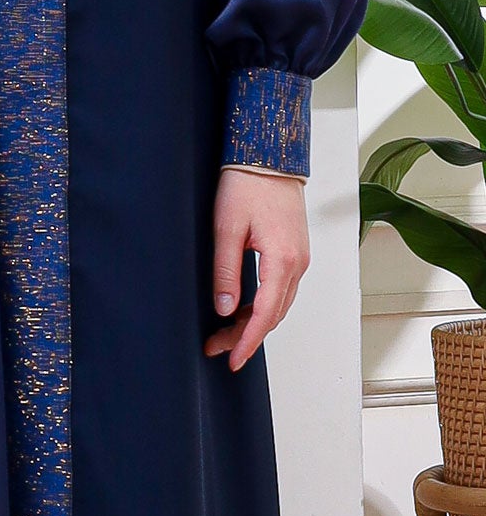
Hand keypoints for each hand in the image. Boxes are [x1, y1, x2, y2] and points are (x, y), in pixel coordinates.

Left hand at [204, 169, 309, 371]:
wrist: (269, 156)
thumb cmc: (246, 184)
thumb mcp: (226, 229)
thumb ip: (226, 272)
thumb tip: (225, 309)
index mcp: (283, 260)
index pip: (266, 315)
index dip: (248, 341)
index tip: (232, 359)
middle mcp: (298, 263)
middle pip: (274, 314)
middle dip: (246, 335)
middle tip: (216, 347)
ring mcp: (299, 257)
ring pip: (279, 304)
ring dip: (254, 321)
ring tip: (224, 332)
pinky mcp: (295, 250)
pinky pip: (281, 289)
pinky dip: (263, 304)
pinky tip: (242, 308)